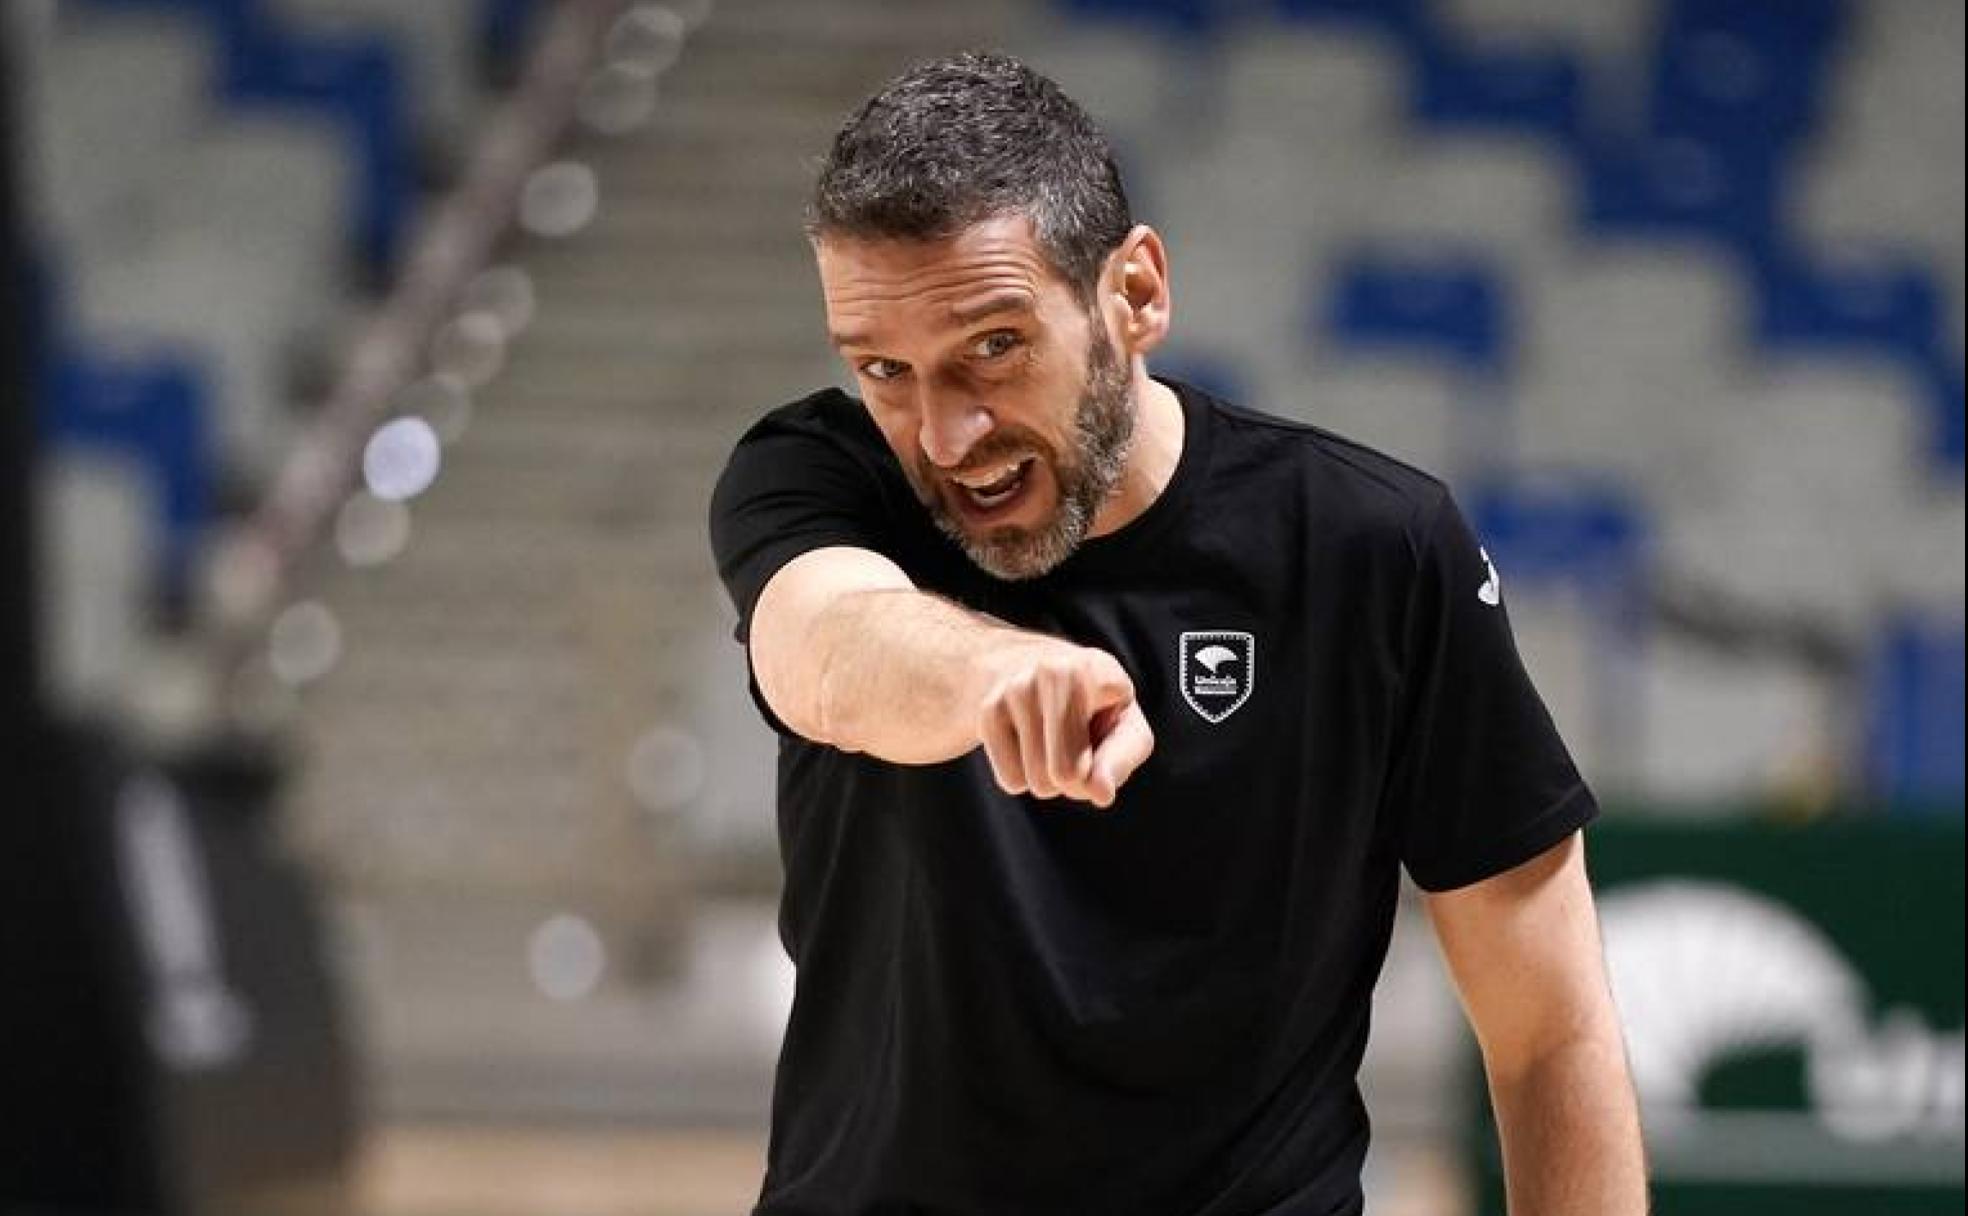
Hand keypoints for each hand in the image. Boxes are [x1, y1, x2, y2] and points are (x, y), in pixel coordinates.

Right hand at [976, 642, 1154, 808]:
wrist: (1026, 668)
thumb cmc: (1091, 705)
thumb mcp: (1124, 725)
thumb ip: (1121, 760)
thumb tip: (1101, 793)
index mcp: (1099, 670)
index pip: (1110, 752)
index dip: (1109, 761)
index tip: (1106, 725)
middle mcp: (1053, 672)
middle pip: (1067, 774)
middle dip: (1075, 777)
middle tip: (1076, 742)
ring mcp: (1015, 689)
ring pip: (1038, 783)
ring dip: (1049, 778)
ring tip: (1051, 738)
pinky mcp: (987, 711)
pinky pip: (1011, 782)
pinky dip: (1023, 774)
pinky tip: (1025, 738)